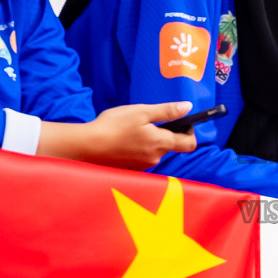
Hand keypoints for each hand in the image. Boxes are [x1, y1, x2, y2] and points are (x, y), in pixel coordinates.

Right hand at [37, 101, 197, 168]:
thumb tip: (187, 107)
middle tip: (146, 121)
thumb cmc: (113, 126)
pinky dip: (136, 148)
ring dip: (148, 141)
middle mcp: (155, 158)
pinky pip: (141, 157)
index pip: (189, 144)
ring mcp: (143, 166)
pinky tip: (122, 141)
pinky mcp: (131, 170)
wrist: (87, 147)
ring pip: (154, 151)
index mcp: (161, 143)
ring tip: (130, 130)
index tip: (183, 123)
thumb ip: (167, 111)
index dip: (190, 133)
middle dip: (163, 133)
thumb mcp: (142, 112)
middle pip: (169, 146)